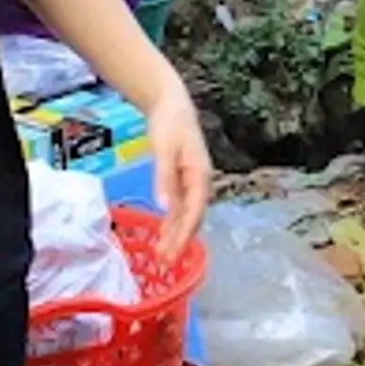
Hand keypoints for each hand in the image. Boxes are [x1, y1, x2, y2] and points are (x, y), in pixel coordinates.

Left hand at [144, 80, 213, 261]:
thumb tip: (164, 207)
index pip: (194, 212)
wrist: (171, 103)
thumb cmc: (169, 123)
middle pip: (192, 217)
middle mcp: (200, 182)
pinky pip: (181, 206)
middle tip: (165, 262)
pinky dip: (173, 221)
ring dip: (176, 234)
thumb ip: (164, 178)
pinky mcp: (184, 179)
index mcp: (200, 176)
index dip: (184, 235)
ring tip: (163, 254)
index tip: (172, 252)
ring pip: (187, 214)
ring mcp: (193, 181)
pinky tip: (164, 232)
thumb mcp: (164, 149)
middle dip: (180, 240)